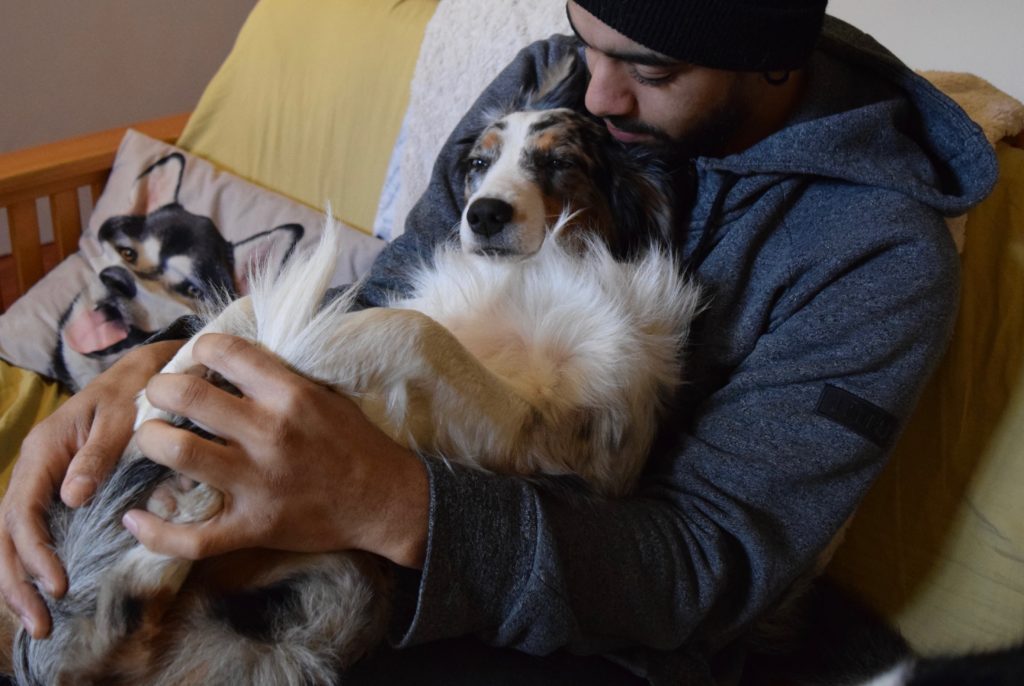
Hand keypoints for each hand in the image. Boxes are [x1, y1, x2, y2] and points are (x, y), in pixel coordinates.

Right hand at [0, 340, 181, 637]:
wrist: (145, 372)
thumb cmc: (135, 392)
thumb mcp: (120, 418)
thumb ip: (97, 455)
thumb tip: (71, 499)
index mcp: (43, 452)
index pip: (22, 512)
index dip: (35, 552)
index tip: (57, 584)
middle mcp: (36, 468)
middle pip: (8, 534)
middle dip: (17, 582)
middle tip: (39, 624)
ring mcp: (44, 480)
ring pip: (14, 538)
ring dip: (21, 581)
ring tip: (38, 622)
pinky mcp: (59, 489)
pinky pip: (35, 531)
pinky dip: (35, 564)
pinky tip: (46, 593)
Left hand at [123, 333, 429, 568]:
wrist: (386, 500)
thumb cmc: (354, 442)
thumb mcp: (324, 394)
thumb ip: (277, 378)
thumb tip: (225, 359)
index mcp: (291, 395)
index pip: (224, 351)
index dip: (198, 349)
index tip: (194, 360)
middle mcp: (271, 434)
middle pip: (188, 397)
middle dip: (159, 390)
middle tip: (157, 396)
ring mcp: (259, 482)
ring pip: (179, 453)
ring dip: (150, 440)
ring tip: (150, 438)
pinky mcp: (254, 526)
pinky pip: (193, 536)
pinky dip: (155, 531)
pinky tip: (135, 518)